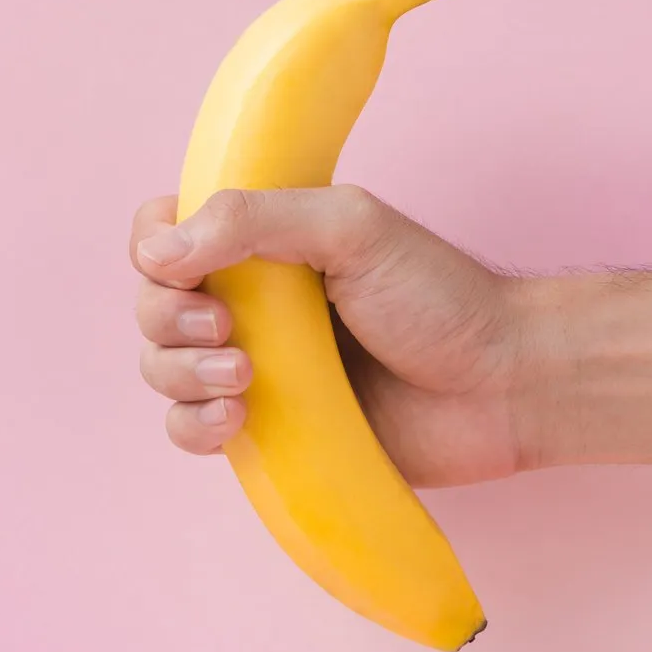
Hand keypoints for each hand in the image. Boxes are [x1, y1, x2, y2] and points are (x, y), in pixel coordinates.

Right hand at [129, 184, 533, 487]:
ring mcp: (252, 369)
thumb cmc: (437, 297)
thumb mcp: (348, 228)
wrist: (500, 387)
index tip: (183, 266)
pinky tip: (236, 418)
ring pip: (161, 370)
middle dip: (168, 319)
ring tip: (246, 378)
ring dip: (181, 373)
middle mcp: (248, 304)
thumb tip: (157, 249)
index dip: (154, 248)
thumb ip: (253, 220)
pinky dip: (193, 425)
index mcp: (260, 244)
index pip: (163, 233)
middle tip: (230, 329)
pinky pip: (189, 430)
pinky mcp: (266, 431)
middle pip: (152, 306)